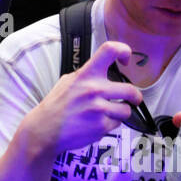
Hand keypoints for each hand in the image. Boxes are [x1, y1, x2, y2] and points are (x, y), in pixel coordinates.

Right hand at [20, 41, 142, 156]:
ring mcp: (98, 109)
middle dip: (135, 96)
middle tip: (134, 99)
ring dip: (121, 112)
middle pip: (130, 90)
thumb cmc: (56, 105)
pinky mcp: (101, 126)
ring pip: (126, 110)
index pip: (110, 51)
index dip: (123, 51)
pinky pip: (117, 124)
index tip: (125, 59)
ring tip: (108, 113)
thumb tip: (106, 70)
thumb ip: (88, 75)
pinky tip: (96, 123)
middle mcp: (94, 90)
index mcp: (86, 75)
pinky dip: (110, 124)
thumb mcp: (68, 81)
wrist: (45, 130)